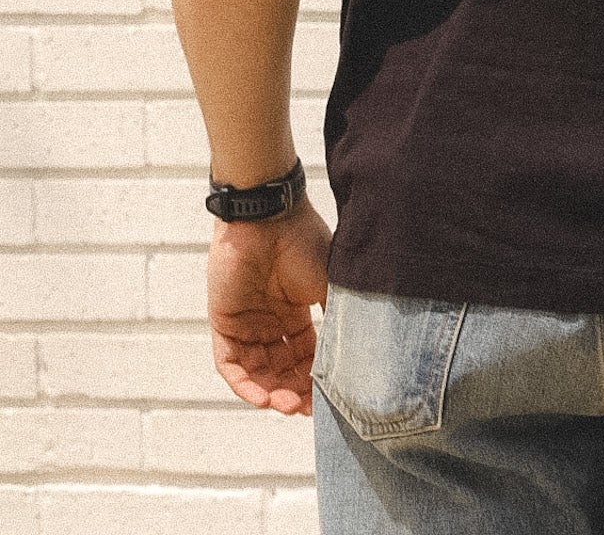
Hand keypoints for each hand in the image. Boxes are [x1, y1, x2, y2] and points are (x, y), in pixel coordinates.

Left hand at [206, 195, 331, 414]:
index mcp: (297, 312)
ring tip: (286, 406)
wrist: (269, 217)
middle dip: (294, 393)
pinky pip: (231, 364)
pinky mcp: (224, 323)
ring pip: (256, 373)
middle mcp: (271, 321)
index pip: (305, 358)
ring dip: (270, 394)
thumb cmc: (304, 242)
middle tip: (306, 409)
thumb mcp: (330, 284)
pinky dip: (245, 385)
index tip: (327, 402)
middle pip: (281, 371)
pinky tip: (263, 398)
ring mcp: (246, 323)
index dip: (315, 381)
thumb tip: (356, 358)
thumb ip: (338, 319)